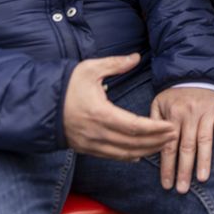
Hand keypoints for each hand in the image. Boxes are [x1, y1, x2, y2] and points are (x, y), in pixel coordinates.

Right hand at [63, 54, 177, 159]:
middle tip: (174, 136)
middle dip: (156, 141)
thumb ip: (116, 64)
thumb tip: (136, 57)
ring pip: (124, 153)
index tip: (170, 126)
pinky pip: (111, 156)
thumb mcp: (91, 69)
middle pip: (133, 143)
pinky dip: (128, 156)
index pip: (134, 126)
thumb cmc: (67, 85)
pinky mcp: (86, 149)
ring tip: (163, 145)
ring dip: (146, 151)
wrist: (40, 104)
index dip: (155, 129)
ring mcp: (91, 144)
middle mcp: (96, 133)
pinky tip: (140, 154)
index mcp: (100, 114)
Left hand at [151, 87, 213, 193]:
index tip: (167, 185)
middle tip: (183, 189)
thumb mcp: (158, 103)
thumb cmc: (175, 93)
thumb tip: (149, 145)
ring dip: (204, 160)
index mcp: (172, 115)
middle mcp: (189, 115)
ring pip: (204, 139)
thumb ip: (154, 122)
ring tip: (202, 178)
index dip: (167, 167)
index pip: (169, 146)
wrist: (196, 72)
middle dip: (184, 170)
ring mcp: (205, 113)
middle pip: (187, 147)